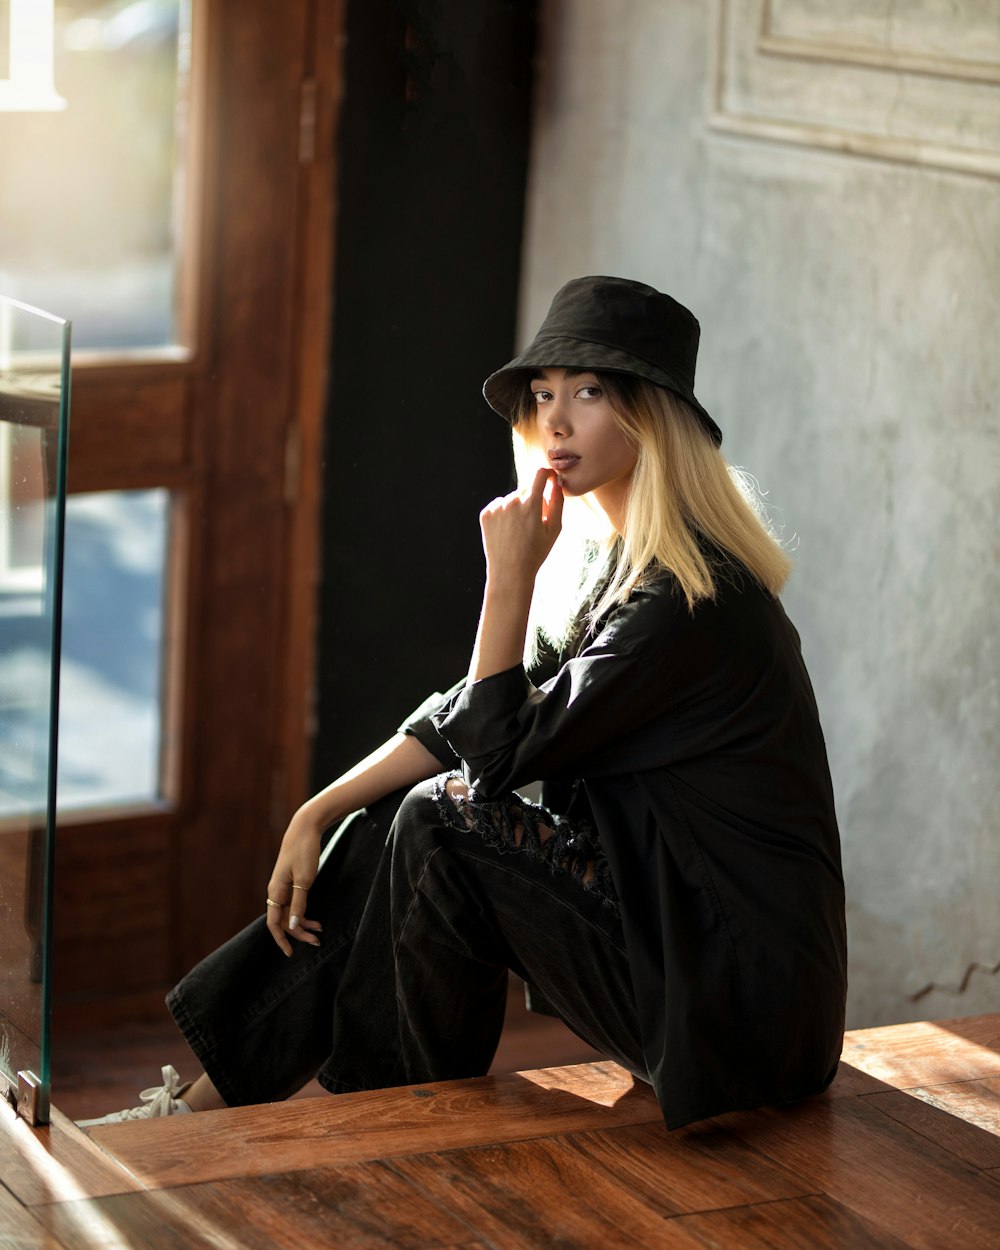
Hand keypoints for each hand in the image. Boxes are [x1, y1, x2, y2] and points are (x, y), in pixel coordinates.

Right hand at [265, 810, 323, 955]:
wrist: (305, 828)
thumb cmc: (304, 852)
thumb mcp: (304, 881)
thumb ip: (298, 904)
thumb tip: (291, 926)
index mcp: (275, 892)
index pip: (273, 923)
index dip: (281, 940)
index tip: (290, 953)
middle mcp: (276, 892)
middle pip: (284, 921)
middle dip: (298, 933)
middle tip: (316, 942)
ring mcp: (283, 887)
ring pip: (290, 913)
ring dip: (303, 924)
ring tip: (320, 930)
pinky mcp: (291, 882)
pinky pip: (294, 904)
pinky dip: (304, 912)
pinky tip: (316, 918)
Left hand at [479, 467, 562, 583]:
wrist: (510, 572)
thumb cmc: (536, 552)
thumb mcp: (554, 529)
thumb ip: (557, 501)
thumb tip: (557, 481)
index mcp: (531, 504)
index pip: (540, 475)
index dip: (547, 474)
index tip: (550, 478)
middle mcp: (512, 502)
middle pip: (527, 489)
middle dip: (533, 499)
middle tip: (535, 522)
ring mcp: (496, 508)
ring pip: (512, 498)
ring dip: (518, 507)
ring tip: (519, 530)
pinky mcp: (485, 514)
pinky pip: (499, 505)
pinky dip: (504, 513)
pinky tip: (508, 530)